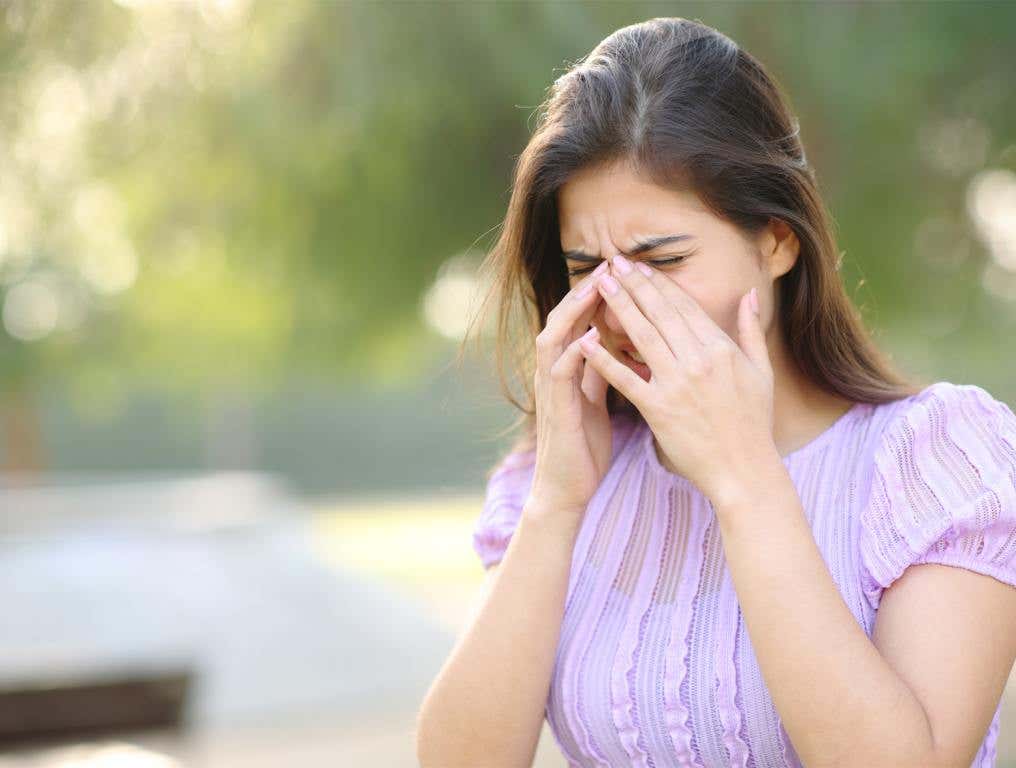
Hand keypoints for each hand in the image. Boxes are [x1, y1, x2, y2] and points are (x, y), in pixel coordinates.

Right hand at [528, 259, 613, 516]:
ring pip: (554, 338)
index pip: (580, 320)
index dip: (599, 295)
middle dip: (585, 291)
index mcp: (568, 368)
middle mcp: (554, 372)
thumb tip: (618, 342)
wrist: (567, 489)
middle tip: (609, 265)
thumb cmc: (585, 445)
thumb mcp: (596, 399)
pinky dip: (574, 353)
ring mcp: (551, 390)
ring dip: (574, 313)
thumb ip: (601, 370)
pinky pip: (560, 375)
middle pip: (564, 319)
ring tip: (595, 289)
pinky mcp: (555, 411)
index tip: (624, 270)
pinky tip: (590, 337)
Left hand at [578, 253, 775, 502]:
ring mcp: (677, 385)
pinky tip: (586, 340)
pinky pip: (626, 379)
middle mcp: (699, 361)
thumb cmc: (753, 422)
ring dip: (620, 307)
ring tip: (601, 285)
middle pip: (660, 314)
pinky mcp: (658, 410)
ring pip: (642, 336)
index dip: (659, 284)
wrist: (744, 470)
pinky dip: (605, 359)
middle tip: (612, 263)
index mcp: (721, 349)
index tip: (640, 266)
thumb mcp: (761, 371)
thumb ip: (750, 330)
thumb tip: (749, 295)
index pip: (684, 306)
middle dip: (634, 285)